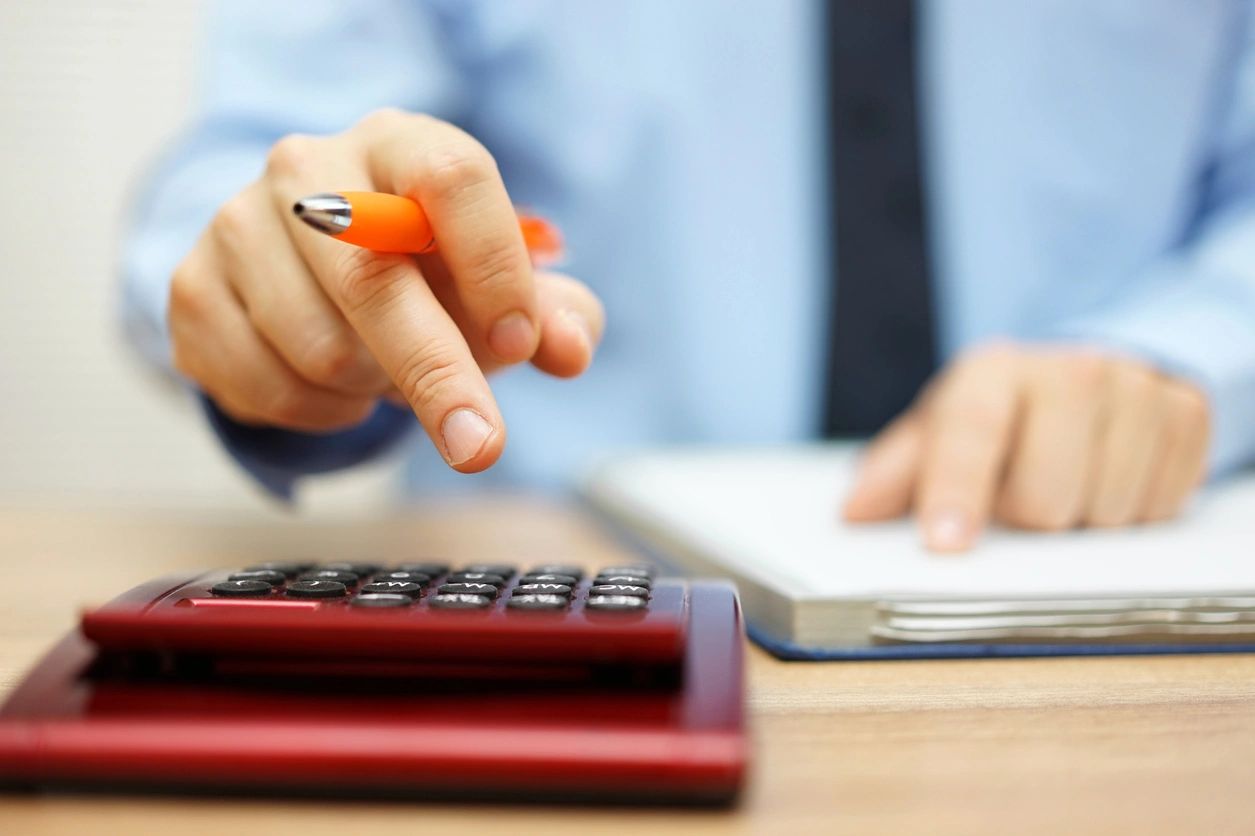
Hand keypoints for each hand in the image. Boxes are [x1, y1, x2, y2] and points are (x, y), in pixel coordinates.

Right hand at [168, 109, 603, 471]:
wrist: (308, 261)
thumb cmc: (425, 268)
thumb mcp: (499, 284)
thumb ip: (552, 314)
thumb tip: (569, 348)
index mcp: (400, 143)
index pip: (451, 177)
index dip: (492, 266)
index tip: (520, 344)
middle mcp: (308, 166)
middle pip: (372, 278)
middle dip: (438, 375)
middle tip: (480, 447)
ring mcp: (237, 223)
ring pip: (321, 348)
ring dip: (374, 388)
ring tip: (386, 367)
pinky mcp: (192, 288)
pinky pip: (267, 386)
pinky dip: (320, 411)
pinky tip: (334, 383)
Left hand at [842, 343, 1210, 551]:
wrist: (1084, 380)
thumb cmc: (996, 421)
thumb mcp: (936, 437)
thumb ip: (893, 475)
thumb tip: (854, 512)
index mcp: (990, 372)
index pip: (971, 432)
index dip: (956, 492)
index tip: (945, 544)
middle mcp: (1066, 369)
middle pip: (1045, 497)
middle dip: (1026, 522)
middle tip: (1020, 503)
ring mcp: (1135, 386)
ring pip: (1109, 511)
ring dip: (1082, 524)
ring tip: (1065, 489)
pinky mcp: (1188, 410)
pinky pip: (1163, 505)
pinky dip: (1134, 513)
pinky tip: (1110, 481)